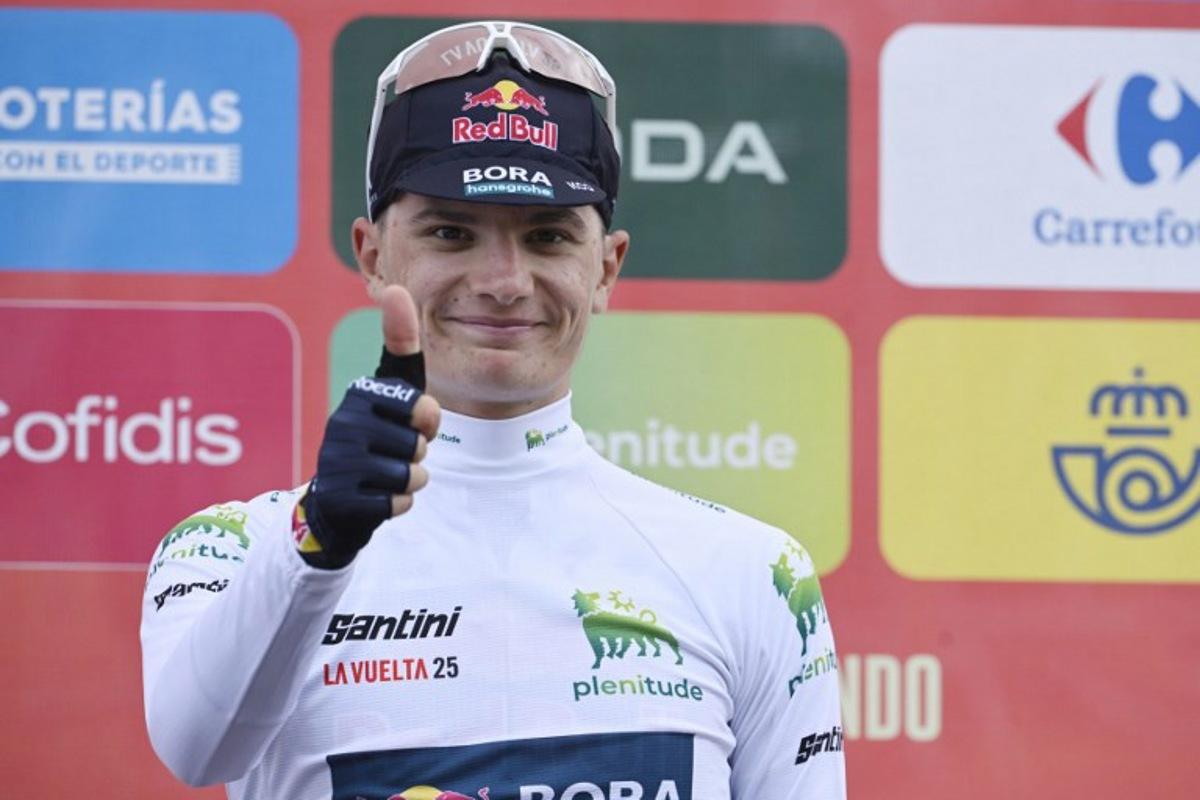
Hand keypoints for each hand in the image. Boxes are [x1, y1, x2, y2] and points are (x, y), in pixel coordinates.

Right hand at [297, 286, 440, 567]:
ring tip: (384, 472)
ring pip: (411, 476)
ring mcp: (339, 462)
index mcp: (359, 392)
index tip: (413, 421)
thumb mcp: (391, 388)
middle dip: (417, 453)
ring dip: (409, 480)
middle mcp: (343, 422)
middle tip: (393, 450)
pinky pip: (399, 504)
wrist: (337, 497)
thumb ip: (402, 347)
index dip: (426, 421)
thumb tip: (395, 289)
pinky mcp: (342, 499)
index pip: (423, 407)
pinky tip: (376, 496)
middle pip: (419, 444)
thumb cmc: (376, 434)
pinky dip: (398, 504)